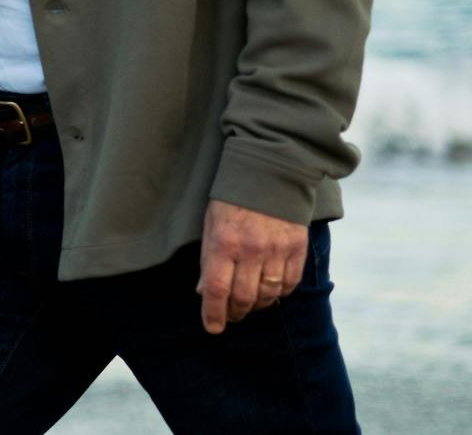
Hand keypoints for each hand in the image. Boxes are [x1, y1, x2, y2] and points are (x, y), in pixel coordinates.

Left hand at [198, 198, 306, 333]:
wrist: (270, 173)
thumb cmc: (232, 200)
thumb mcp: (210, 224)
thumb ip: (209, 259)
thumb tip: (204, 293)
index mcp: (223, 242)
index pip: (216, 290)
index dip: (213, 314)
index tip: (212, 328)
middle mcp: (251, 250)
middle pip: (243, 297)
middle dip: (235, 313)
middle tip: (231, 316)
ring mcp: (276, 251)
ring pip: (268, 295)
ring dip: (257, 306)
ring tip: (249, 306)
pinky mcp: (297, 249)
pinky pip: (290, 284)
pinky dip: (279, 294)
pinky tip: (271, 293)